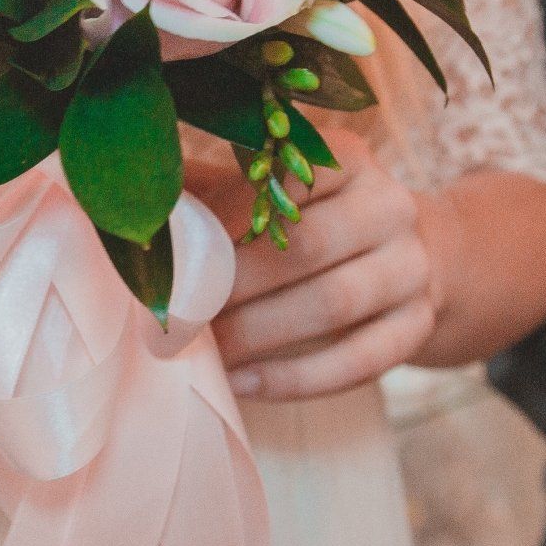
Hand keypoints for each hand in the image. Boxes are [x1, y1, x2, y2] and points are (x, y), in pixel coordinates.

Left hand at [194, 129, 451, 400]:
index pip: (291, 178)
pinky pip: (360, 360)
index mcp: (349, 161)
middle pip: (309, 246)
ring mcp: (413, 268)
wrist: (414, 259)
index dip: (232, 213)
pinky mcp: (418, 326)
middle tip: (177, 315)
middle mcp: (391, 206)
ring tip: (204, 353)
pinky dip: (296, 379)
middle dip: (235, 285)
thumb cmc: (318, 222)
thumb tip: (126, 202)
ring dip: (259, 334)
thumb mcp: (277, 195)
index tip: (178, 247)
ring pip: (334, 304)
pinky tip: (244, 385)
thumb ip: (213, 192)